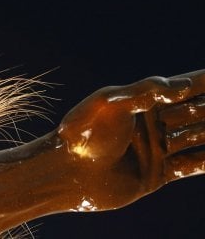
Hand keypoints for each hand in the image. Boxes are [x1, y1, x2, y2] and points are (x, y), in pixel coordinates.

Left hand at [57, 70, 204, 209]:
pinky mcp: (157, 172)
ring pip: (199, 137)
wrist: (67, 171)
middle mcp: (153, 123)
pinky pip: (192, 165)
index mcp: (141, 100)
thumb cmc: (82, 131)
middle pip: (198, 112)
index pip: (185, 87)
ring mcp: (157, 148)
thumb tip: (179, 85)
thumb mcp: (110, 103)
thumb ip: (143, 93)